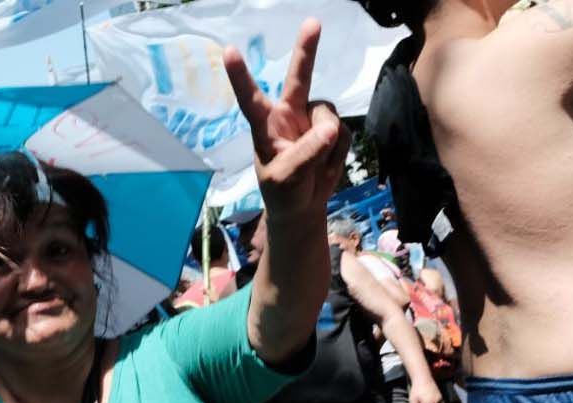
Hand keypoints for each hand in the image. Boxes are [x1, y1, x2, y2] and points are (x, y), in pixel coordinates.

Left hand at [224, 19, 350, 226]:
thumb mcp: (286, 178)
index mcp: (265, 125)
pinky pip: (344, 133)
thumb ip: (305, 154)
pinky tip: (326, 165)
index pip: (250, 98)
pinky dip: (338, 152)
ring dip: (327, 142)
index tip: (228, 51)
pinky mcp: (332, 131)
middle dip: (307, 51)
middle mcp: (289, 115)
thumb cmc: (283, 193)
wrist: (302, 209)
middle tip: (313, 22)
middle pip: (299, 78)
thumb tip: (329, 129)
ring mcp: (312, 121)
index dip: (240, 76)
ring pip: (329, 115)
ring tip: (314, 165)